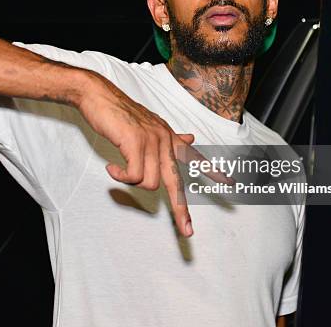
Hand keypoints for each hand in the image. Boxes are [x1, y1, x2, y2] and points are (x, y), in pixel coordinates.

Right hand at [77, 72, 197, 236]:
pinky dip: (121, 176)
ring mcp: (152, 141)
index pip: (194, 157)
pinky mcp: (136, 143)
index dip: (213, 172)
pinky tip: (112, 167)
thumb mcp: (148, 125)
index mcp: (168, 137)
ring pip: (148, 182)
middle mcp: (164, 140)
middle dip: (181, 211)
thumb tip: (191, 139)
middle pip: (176, 182)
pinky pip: (133, 176)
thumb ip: (169, 137)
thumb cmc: (120, 113)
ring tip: (118, 167)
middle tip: (187, 232)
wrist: (100, 96)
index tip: (230, 184)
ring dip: (130, 180)